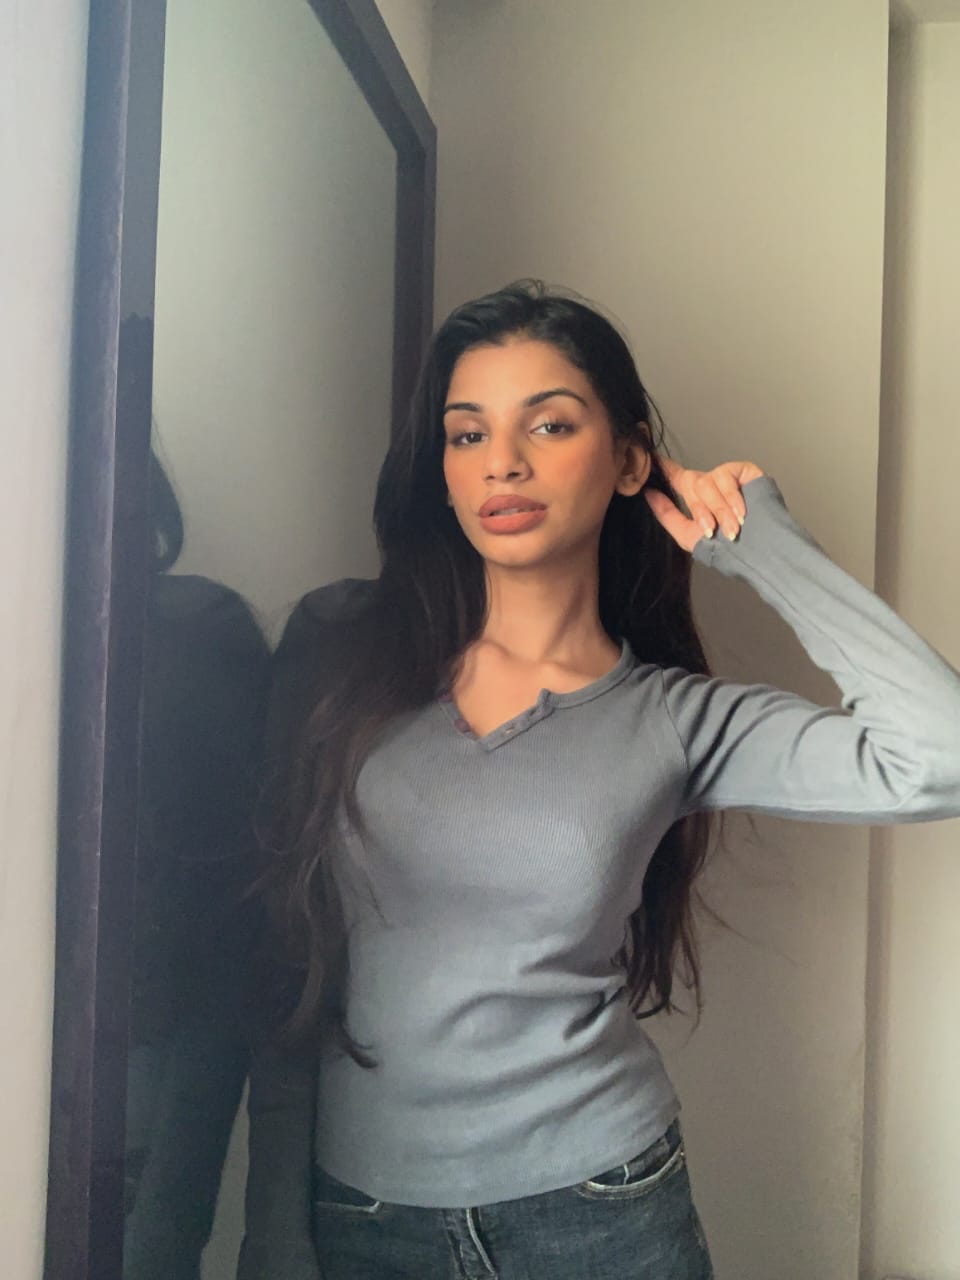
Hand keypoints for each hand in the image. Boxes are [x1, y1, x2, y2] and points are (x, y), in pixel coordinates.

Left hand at [643, 455, 765, 552]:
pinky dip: (731, 498)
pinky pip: (727, 477)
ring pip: (708, 482)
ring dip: (718, 509)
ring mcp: (728, 477)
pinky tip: (742, 514)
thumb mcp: (688, 535)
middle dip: (700, 509)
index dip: (663, 467)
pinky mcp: (744, 471)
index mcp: (697, 498)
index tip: (649, 457)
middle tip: (711, 530)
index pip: (676, 477)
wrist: (760, 552)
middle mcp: (711, 485)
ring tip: (731, 529)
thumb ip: (667, 514)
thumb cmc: (727, 550)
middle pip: (691, 482)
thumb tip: (649, 492)